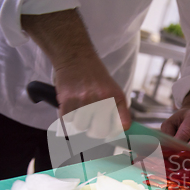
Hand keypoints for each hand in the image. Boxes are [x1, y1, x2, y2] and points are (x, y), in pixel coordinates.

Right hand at [21, 10, 130, 130]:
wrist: (76, 57)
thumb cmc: (94, 76)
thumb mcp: (112, 89)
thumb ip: (116, 109)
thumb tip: (116, 132)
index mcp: (117, 97)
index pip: (123, 124)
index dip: (116, 132)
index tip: (110, 133)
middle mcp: (102, 100)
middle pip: (99, 132)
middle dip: (94, 132)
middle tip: (91, 125)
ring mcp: (85, 100)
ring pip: (81, 127)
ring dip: (78, 122)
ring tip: (79, 110)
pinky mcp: (68, 100)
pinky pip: (67, 121)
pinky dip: (67, 117)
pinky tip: (70, 107)